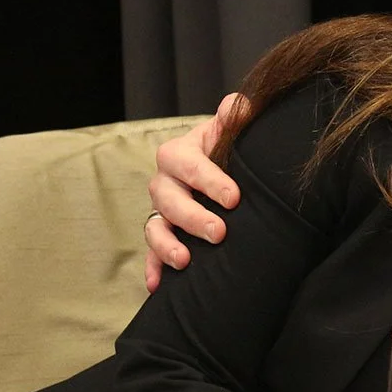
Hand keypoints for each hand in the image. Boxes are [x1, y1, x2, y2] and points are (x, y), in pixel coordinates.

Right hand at [143, 92, 248, 291]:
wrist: (226, 169)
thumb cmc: (230, 148)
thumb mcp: (233, 130)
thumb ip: (237, 115)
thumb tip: (240, 104)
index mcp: (181, 153)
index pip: (188, 164)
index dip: (209, 180)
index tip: (234, 198)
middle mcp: (165, 182)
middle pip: (168, 199)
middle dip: (192, 217)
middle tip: (219, 232)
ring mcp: (161, 210)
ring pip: (155, 227)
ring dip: (167, 245)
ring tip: (185, 261)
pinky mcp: (164, 234)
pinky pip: (152, 253)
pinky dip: (153, 268)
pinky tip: (159, 287)